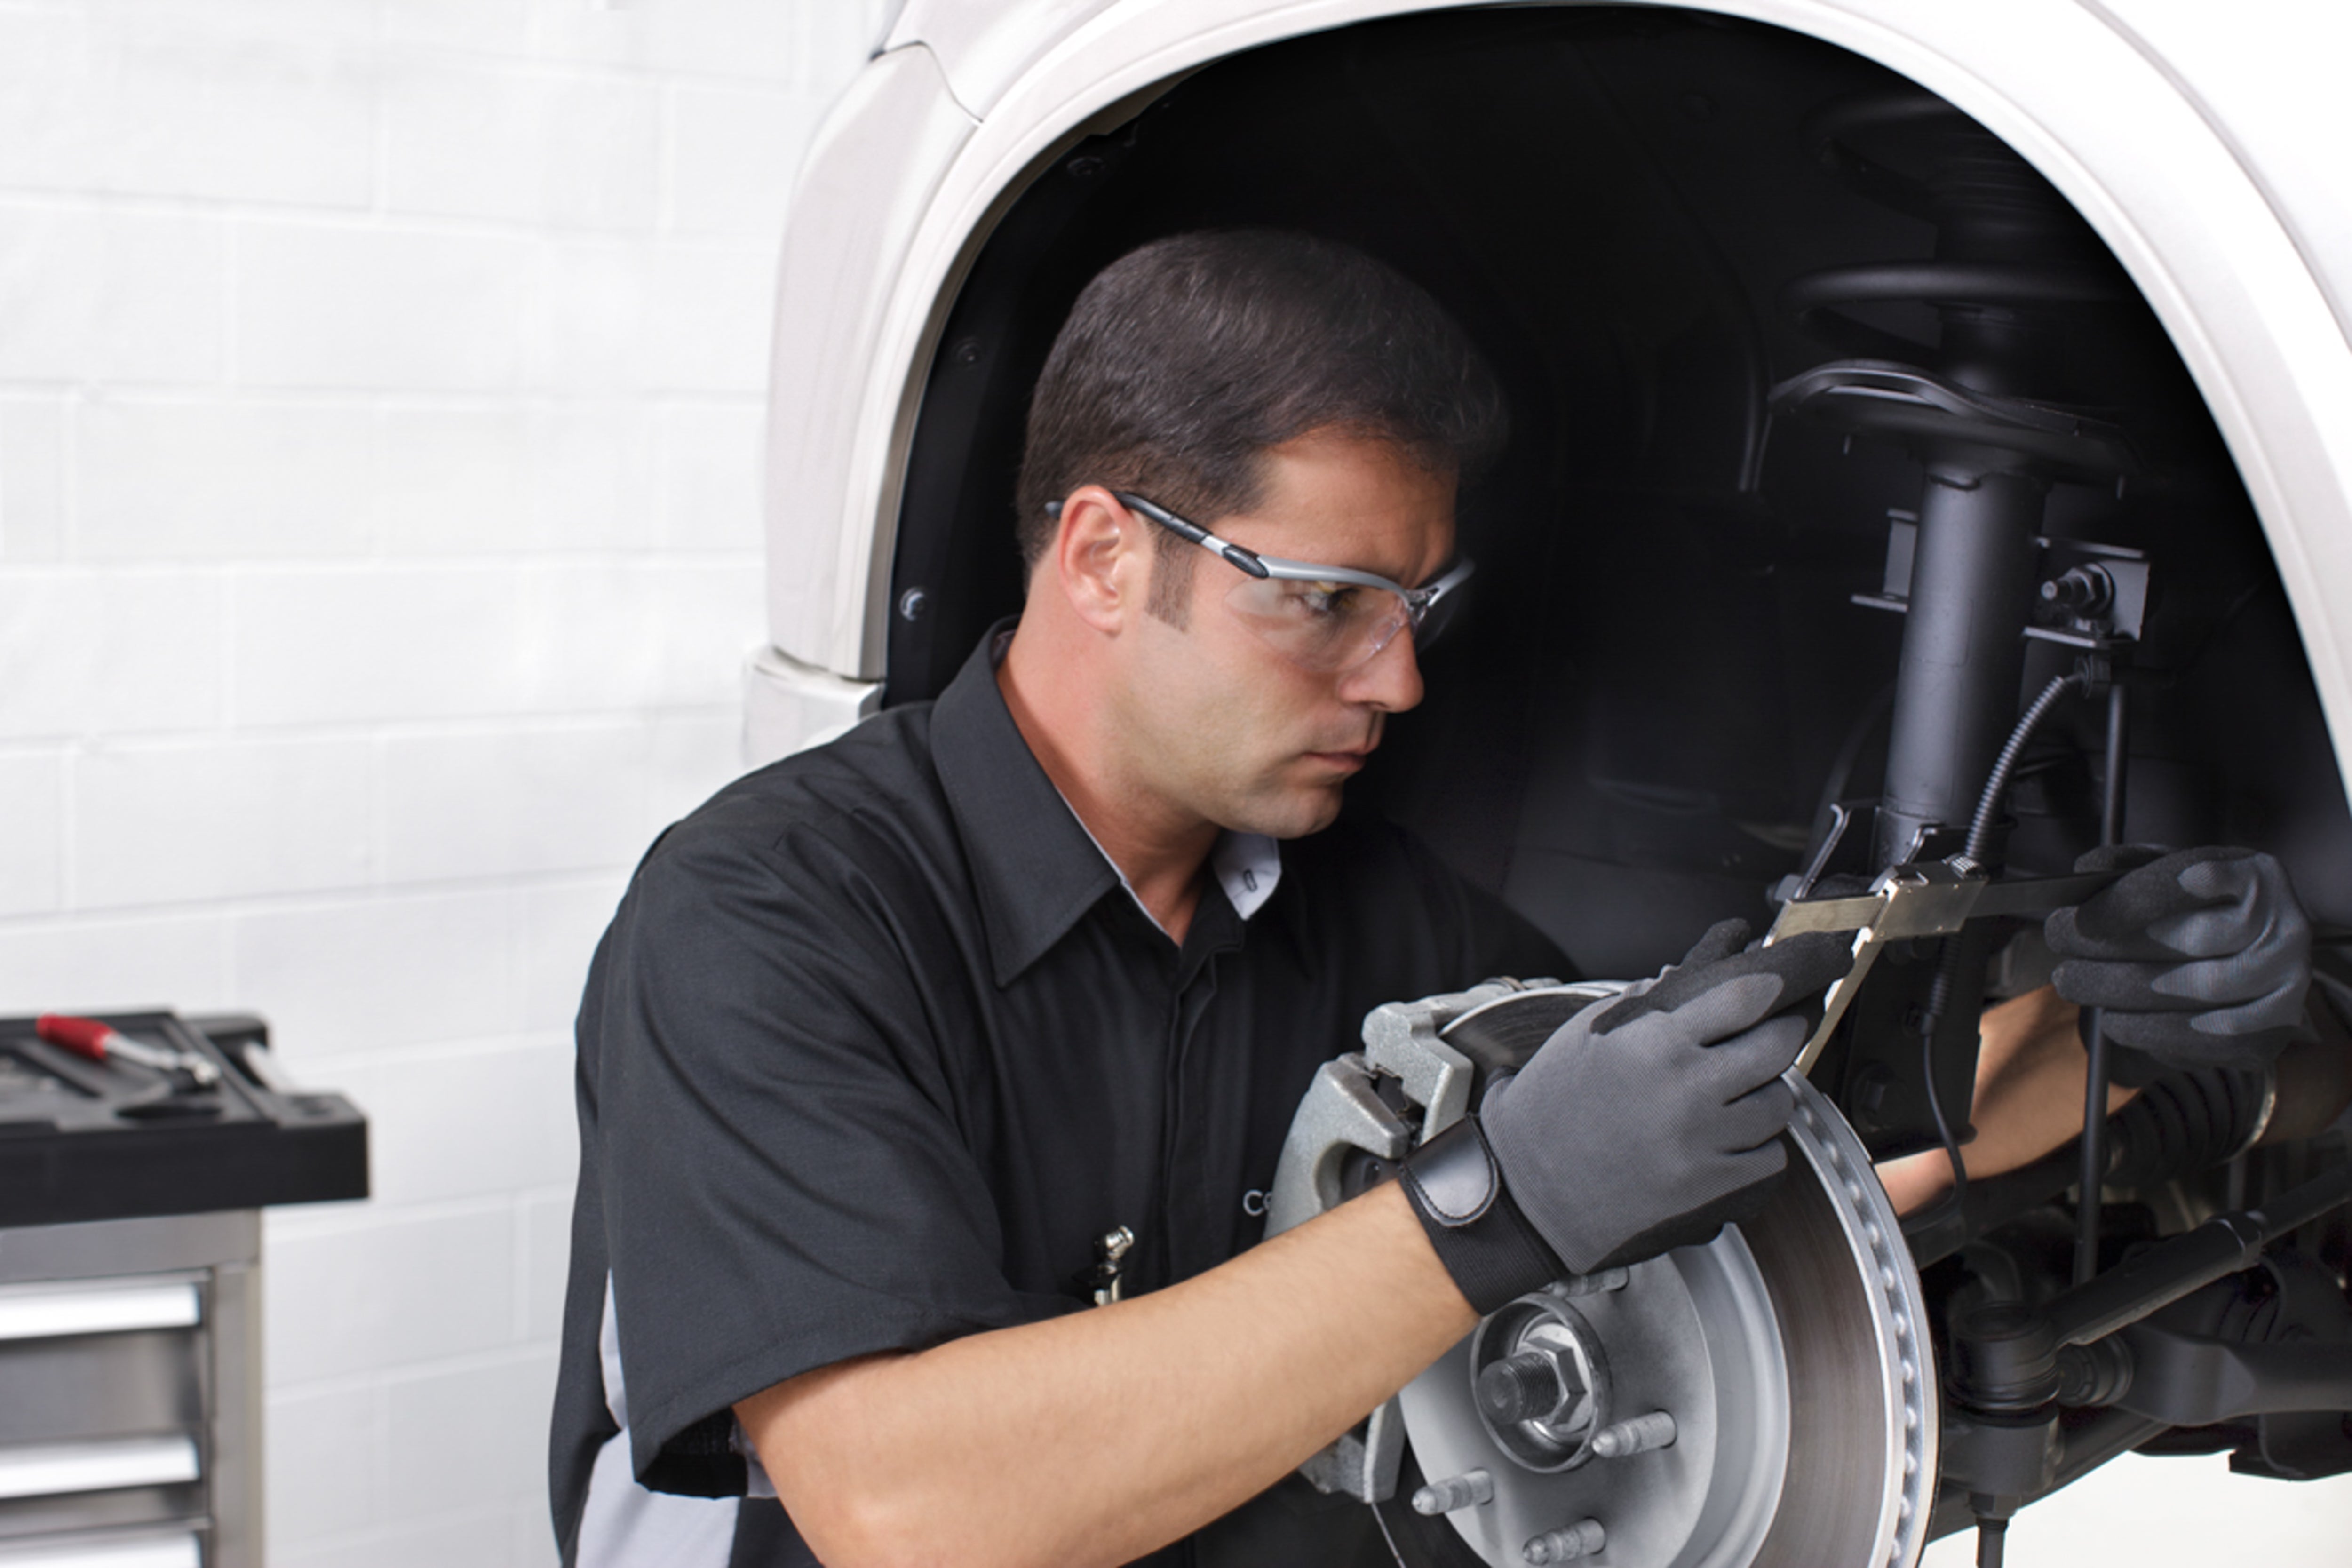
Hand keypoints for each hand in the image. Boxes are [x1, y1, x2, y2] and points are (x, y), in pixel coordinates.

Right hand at [1478, 919, 1852, 1274]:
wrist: (1529, 1190)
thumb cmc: (1550, 1108)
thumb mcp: (1585, 1036)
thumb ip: (1640, 1002)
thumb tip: (1682, 976)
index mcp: (1654, 1044)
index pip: (1742, 999)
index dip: (1770, 986)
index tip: (1777, 985)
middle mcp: (1686, 1089)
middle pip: (1776, 1047)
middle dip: (1784, 1032)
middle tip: (1778, 1031)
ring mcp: (1701, 1141)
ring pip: (1779, 1104)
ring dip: (1770, 1092)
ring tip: (1747, 1091)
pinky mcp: (1708, 1185)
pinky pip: (1769, 1157)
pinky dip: (1760, 1145)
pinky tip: (1736, 1136)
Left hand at [2046, 845, 2310, 1073]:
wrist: (2259, 960)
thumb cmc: (2203, 912)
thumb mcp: (2171, 878)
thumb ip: (2129, 869)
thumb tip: (2085, 872)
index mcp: (2255, 876)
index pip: (2189, 882)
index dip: (2130, 903)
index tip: (2081, 919)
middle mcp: (2283, 925)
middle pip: (2191, 941)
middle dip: (2112, 951)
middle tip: (2062, 956)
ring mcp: (2285, 979)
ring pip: (2198, 990)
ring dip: (2123, 994)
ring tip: (2077, 985)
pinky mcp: (2274, 1027)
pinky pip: (2210, 1037)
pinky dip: (2154, 1032)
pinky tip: (2117, 1023)